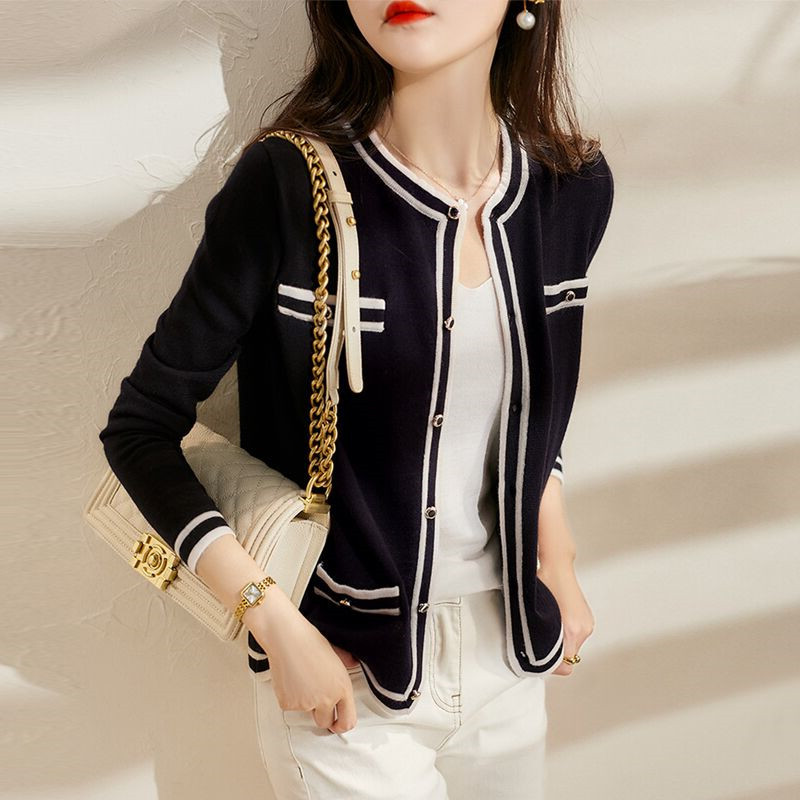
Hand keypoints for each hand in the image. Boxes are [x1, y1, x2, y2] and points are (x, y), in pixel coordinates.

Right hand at [245, 589, 358, 732]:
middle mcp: (327, 700)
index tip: (337, 724)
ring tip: (301, 677)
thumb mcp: (336, 652)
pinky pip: (290, 707)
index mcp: (342, 688)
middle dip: (321, 714)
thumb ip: (347, 663)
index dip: (341, 724)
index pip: (348, 721)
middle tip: (315, 698)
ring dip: (304, 702)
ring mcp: (307, 704)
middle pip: (325, 722)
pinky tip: (290, 678)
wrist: (287, 638)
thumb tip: (353, 663)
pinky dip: (289, 697)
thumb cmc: (310, 641)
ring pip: (306, 712)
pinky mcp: (289, 704)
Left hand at [537, 561, 594, 676]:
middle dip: (553, 652)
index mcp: (572, 630)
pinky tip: (555, 619)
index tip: (536, 656)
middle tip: (537, 637)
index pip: (564, 663)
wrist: (556, 565)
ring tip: (546, 623)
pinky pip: (575, 635)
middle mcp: (584, 629)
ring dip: (559, 641)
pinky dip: (565, 632)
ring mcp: (588, 623)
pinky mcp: (587, 618)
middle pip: (568, 656)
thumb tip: (543, 660)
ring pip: (571, 645)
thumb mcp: (536, 613)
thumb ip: (541, 640)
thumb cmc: (543, 584)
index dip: (548, 663)